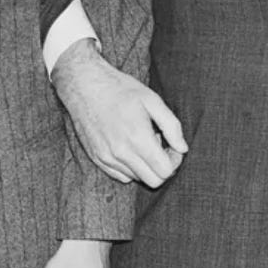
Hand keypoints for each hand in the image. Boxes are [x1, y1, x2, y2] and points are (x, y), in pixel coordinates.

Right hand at [52, 39, 186, 187]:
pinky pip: (120, 176)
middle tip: (161, 146)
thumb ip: (172, 126)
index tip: (173, 146)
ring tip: (143, 141)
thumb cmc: (121, 90)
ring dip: (146, 165)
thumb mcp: (152, 100)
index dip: (175, 161)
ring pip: (137, 179)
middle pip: (153, 181)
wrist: (85, 86)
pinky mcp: (97, 158)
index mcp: (138, 138)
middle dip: (163, 167)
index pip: (165, 171)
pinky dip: (130, 167)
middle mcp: (121, 153)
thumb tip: (183, 148)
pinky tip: (130, 146)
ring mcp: (107, 158)